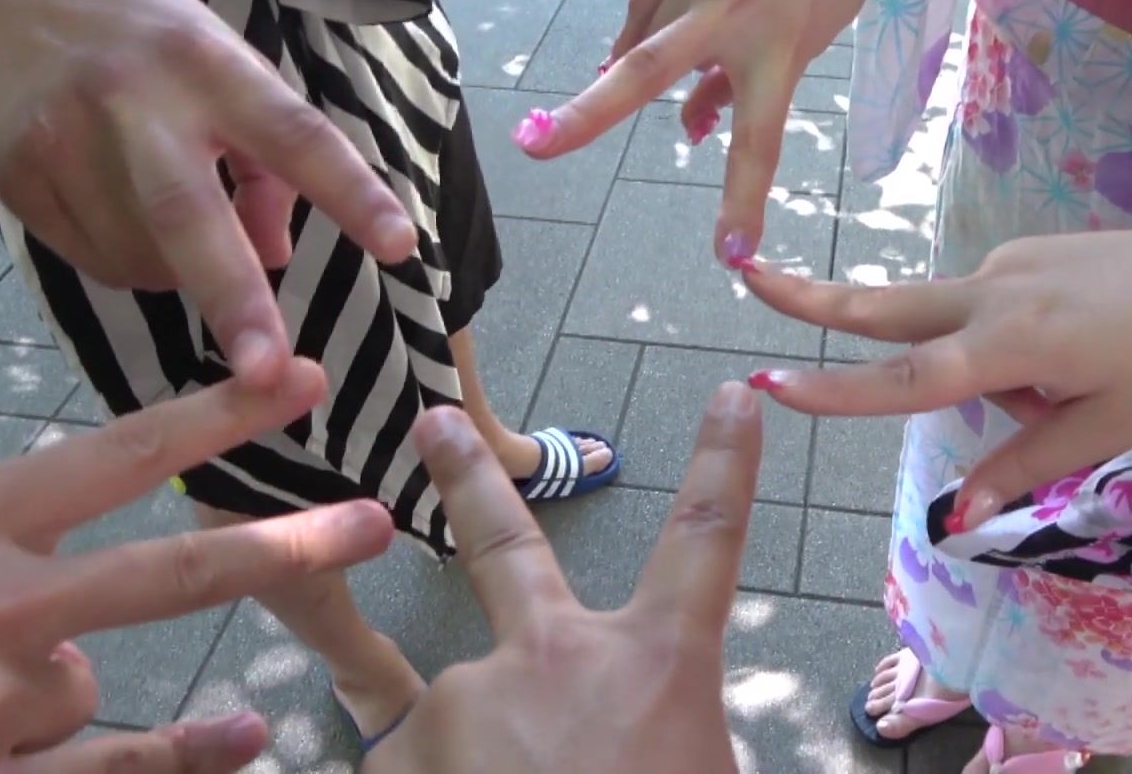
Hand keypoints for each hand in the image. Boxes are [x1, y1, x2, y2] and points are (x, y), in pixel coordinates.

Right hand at [0, 0, 417, 386]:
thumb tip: (278, 259)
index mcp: (208, 65)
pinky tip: (125, 216)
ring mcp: (62, 137)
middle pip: (188, 212)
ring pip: (143, 257)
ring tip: (184, 228)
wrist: (1, 6)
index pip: (294, 134)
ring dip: (185, 279)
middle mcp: (133, 98)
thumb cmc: (151, 43)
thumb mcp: (227, 67)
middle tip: (269, 374)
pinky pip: (97, 262)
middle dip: (233, 297)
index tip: (401, 245)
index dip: (350, 192)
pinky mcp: (15, 176)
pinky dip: (133, 266)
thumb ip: (267, 159)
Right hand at [0, 359, 394, 773]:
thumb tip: (77, 626)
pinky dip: (179, 757)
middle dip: (285, 545)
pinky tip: (241, 743)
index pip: (118, 454)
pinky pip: (112, 770)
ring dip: (39, 698)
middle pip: (171, 568)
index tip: (300, 379)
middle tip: (374, 523)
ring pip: (88, 686)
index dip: (220, 416)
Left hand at [370, 384, 761, 772]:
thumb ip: (661, 734)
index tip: (735, 394)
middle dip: (468, 475)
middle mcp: (554, 655)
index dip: (725, 460)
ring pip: (459, 713)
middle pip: (510, 543)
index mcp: (659, 665)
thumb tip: (634, 733)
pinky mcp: (396, 749)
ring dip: (473, 757)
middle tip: (434, 421)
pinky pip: (411, 765)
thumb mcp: (700, 772)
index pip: (706, 537)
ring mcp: (464, 695)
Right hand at [514, 0, 912, 262]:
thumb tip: (687, 127)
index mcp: (782, 42)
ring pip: (646, 38)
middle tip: (536, 146)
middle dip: (589, 114)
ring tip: (653, 71)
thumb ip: (746, 79)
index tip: (731, 255)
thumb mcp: (810, 29)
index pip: (758, 137)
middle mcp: (734, 3)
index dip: (741, 198)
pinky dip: (651, 26)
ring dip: (645, 69)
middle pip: (649, 69)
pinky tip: (664, 29)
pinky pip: (647, 0)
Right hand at [736, 180, 1131, 528]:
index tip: (772, 386)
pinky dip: (1006, 352)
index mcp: (1015, 338)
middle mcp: (995, 291)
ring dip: (977, 373)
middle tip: (741, 272)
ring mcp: (1006, 265)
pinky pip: (986, 315)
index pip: (906, 374)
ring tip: (1082, 388)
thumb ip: (1026, 466)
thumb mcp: (1111, 428)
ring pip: (948, 326)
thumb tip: (955, 514)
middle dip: (811, 297)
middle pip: (885, 307)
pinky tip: (1082, 358)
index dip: (837, 389)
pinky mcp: (1022, 257)